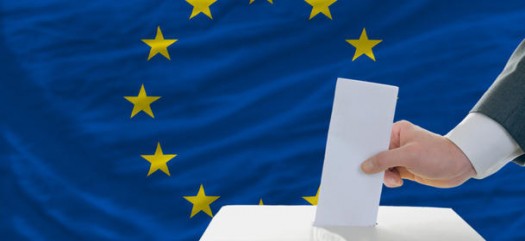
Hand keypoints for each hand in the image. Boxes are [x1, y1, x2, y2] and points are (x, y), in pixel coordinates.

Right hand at [360, 120, 476, 187]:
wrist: (460, 166)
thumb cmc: (439, 154)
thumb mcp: (408, 156)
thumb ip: (384, 160)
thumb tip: (366, 166)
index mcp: (396, 131)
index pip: (374, 139)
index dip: (365, 149)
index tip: (357, 159)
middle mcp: (397, 142)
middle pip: (376, 154)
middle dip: (375, 165)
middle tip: (373, 173)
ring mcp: (401, 156)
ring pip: (382, 167)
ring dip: (385, 175)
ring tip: (395, 179)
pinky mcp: (406, 168)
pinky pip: (391, 174)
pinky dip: (391, 180)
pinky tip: (398, 182)